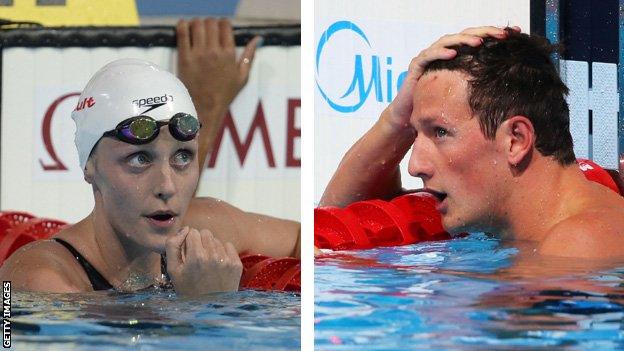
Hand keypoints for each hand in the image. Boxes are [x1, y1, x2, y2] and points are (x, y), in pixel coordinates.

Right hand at [166, 226, 242, 296]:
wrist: (209, 307)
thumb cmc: (188, 289)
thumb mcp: (173, 270)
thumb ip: (172, 246)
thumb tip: (184, 229)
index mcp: (196, 257)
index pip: (192, 232)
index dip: (188, 241)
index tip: (188, 251)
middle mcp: (213, 256)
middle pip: (205, 233)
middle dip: (200, 241)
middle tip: (197, 257)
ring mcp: (227, 260)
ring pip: (216, 240)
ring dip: (211, 247)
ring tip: (207, 264)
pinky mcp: (236, 264)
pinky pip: (228, 245)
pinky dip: (222, 251)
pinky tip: (217, 264)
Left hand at [177, 18, 260, 167]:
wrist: (204, 108)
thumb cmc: (224, 94)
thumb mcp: (242, 76)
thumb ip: (249, 55)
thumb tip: (257, 39)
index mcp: (229, 54)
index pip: (225, 26)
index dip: (222, 23)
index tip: (220, 28)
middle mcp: (214, 51)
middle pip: (210, 22)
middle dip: (209, 23)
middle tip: (208, 29)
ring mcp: (198, 54)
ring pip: (196, 24)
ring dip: (196, 23)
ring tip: (196, 30)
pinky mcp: (184, 57)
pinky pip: (182, 33)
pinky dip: (182, 25)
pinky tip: (184, 27)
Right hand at [381, 26, 517, 131]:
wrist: (410, 115)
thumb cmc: (437, 105)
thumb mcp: (463, 93)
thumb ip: (480, 85)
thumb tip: (510, 86)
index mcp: (456, 55)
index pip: (478, 39)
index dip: (495, 35)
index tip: (517, 34)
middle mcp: (443, 52)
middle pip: (466, 35)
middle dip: (485, 32)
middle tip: (503, 34)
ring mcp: (429, 56)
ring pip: (448, 41)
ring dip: (464, 40)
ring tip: (480, 42)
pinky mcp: (416, 65)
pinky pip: (429, 55)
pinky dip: (441, 53)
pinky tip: (453, 54)